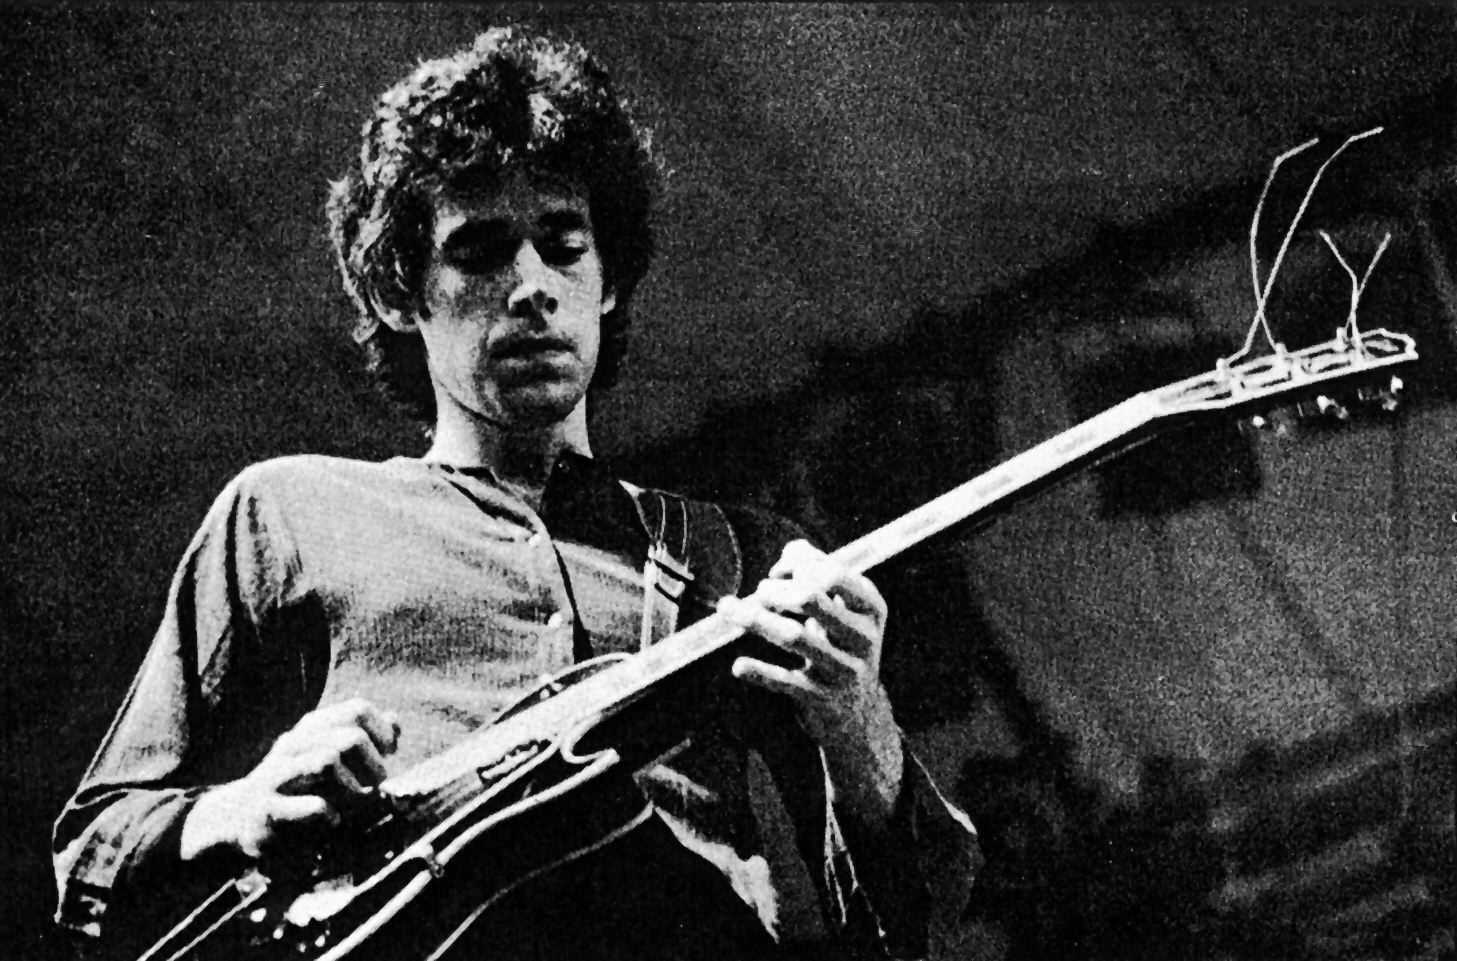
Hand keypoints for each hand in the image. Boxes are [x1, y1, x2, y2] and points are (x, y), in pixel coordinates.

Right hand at [180, 698, 400, 860]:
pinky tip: (333, 821)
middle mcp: (293, 744)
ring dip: (354, 789)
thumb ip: (363, 738)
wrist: (236, 817)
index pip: (357, 709)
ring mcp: (277, 775)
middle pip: (349, 737)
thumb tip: (395, 721)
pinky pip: (313, 805)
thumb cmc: (295, 785)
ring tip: (355, 804)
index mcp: (310, 728)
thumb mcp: (325, 754)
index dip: (382, 732)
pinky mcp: (267, 809)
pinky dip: (332, 814)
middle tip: (375, 786)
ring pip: (327, 761)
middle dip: (373, 765)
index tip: (388, 755)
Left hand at [716, 540, 903, 825]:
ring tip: (727, 607)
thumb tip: (792, 551)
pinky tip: (739, 666)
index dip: (797, 565)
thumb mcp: (843, 610)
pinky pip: (786, 682)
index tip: (776, 573)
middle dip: (775, 591)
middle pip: (811, 598)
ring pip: (793, 636)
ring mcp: (845, 670)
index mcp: (871, 607)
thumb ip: (819, 571)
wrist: (860, 716)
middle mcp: (863, 637)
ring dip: (754, 618)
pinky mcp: (822, 700)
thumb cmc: (841, 646)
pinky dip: (760, 672)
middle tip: (758, 595)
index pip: (832, 572)